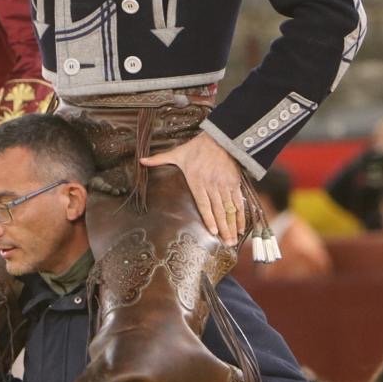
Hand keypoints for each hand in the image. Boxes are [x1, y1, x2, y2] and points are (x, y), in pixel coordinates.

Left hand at [140, 131, 246, 245]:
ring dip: (233, 225)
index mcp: (197, 181)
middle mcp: (212, 185)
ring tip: (233, 240)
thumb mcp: (177, 153)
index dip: (209, 218)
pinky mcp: (235, 183)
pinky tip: (242, 227)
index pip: (204, 204)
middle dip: (224, 228)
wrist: (220, 137)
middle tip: (227, 244)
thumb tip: (141, 160)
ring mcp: (225, 185)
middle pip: (219, 210)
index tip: (214, 232)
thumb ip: (159, 159)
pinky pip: (239, 202)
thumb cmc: (197, 147)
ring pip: (230, 209)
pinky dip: (241, 215)